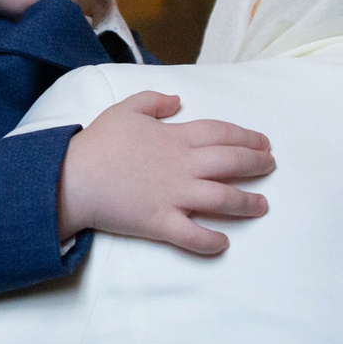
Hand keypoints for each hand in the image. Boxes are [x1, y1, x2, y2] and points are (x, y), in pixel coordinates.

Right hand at [59, 90, 273, 255]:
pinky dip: (210, 241)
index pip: (221, 133)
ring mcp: (173, 195)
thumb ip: (154, 101)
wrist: (72, 176)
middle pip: (230, 163)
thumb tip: (177, 100)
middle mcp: (181, 166)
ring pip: (221, 200)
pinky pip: (192, 236)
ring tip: (262, 206)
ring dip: (246, 203)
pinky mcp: (160, 222)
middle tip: (271, 167)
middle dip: (256, 164)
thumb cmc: (97, 143)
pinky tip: (224, 243)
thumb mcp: (125, 109)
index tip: (263, 143)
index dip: (246, 137)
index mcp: (175, 137)